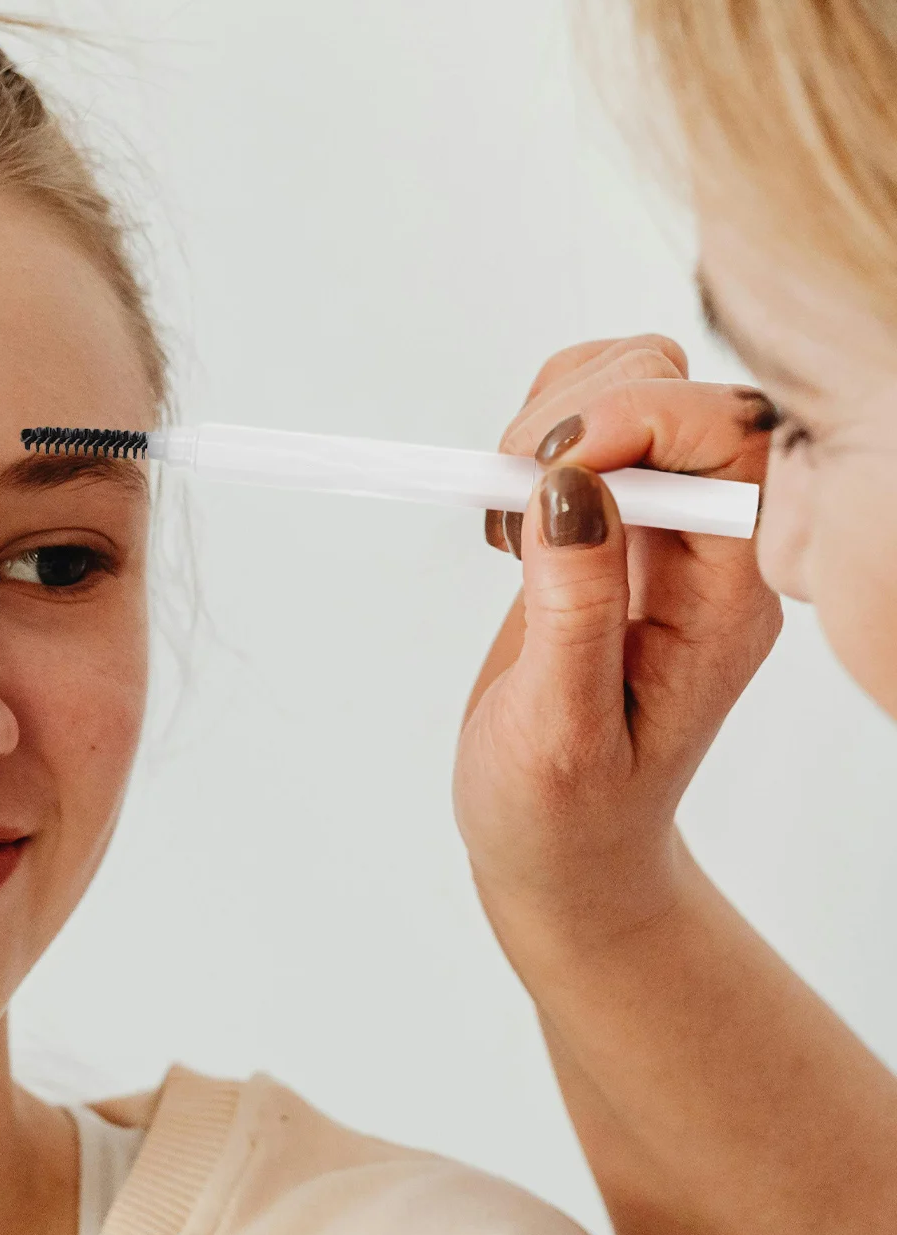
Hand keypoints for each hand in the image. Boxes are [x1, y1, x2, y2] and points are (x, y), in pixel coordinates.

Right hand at [454, 335, 782, 947]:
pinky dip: (528, 436)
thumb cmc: (566, 814)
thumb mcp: (560, 731)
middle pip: (683, 391)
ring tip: (503, 516)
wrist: (563, 848)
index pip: (732, 439)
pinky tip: (505, 511)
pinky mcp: (609, 523)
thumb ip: (572, 608)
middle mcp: (709, 549)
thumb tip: (569, 485)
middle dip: (578, 416)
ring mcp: (661, 529)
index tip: (541, 471)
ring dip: (546, 419)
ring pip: (632, 385)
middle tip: (508, 503)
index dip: (638, 421)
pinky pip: (585, 422)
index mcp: (728, 599)